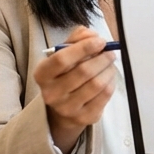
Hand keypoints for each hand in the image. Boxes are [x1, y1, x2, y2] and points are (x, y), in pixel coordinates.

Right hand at [34, 27, 117, 152]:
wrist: (63, 109)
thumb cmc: (65, 74)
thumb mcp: (64, 53)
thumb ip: (76, 38)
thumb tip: (92, 35)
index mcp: (42, 74)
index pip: (62, 59)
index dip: (84, 47)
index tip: (100, 41)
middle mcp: (51, 93)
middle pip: (83, 71)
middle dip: (102, 58)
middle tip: (110, 52)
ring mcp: (67, 108)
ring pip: (97, 84)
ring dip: (108, 70)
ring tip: (110, 64)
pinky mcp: (84, 117)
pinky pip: (104, 96)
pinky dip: (111, 82)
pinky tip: (109, 77)